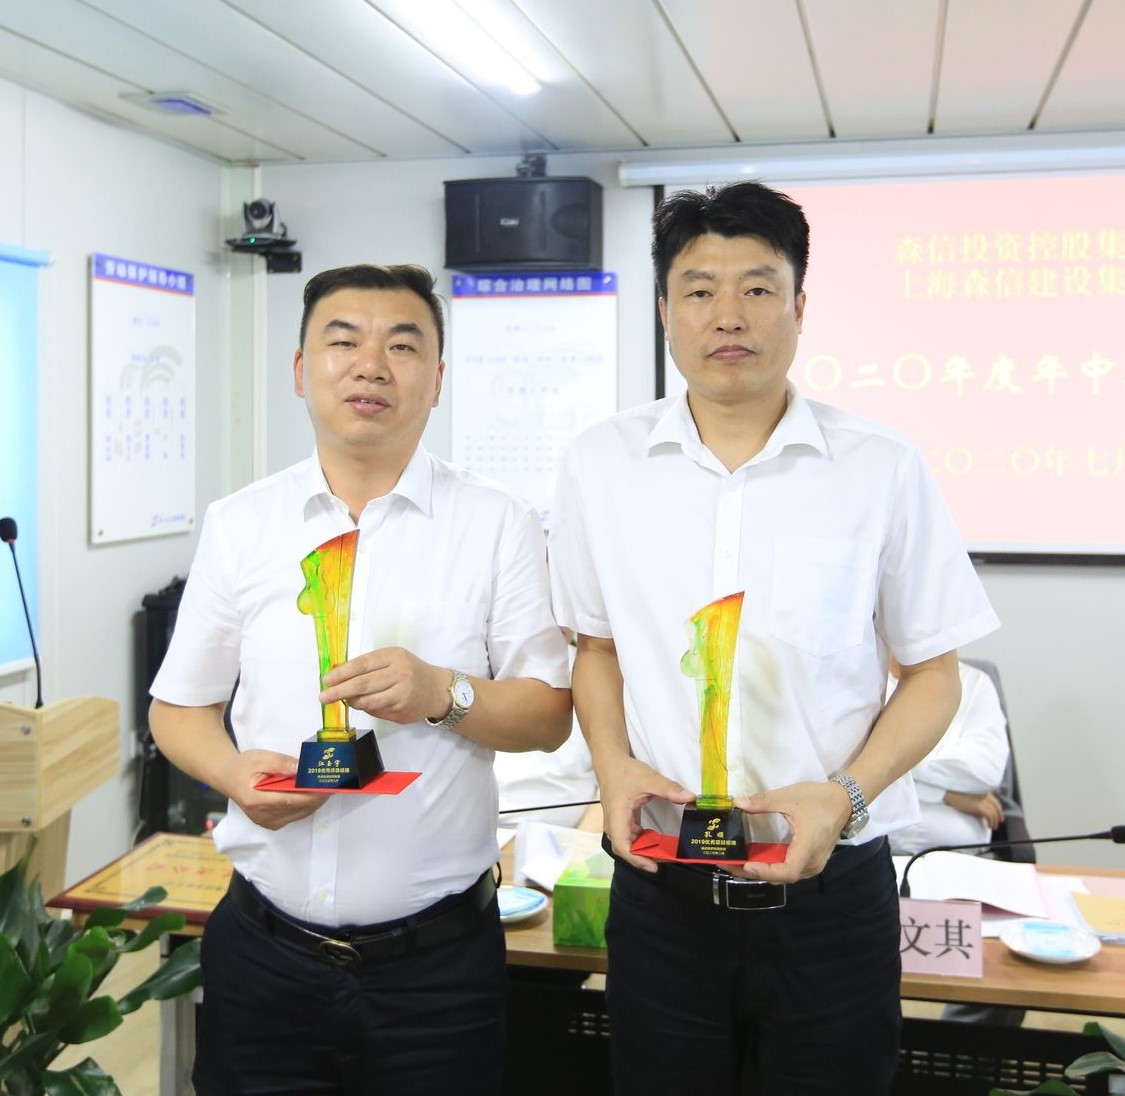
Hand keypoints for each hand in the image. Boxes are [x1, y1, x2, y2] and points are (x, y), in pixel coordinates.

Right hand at [225, 749, 325, 830]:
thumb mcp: (261, 758)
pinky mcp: (272, 823)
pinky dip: (307, 804)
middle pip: (298, 808)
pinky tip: (315, 793)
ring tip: (328, 786)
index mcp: (255, 799)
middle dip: (318, 796)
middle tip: (334, 783)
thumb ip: (282, 763)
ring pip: (300, 813)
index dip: (312, 794)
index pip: (290, 800)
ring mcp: (267, 822)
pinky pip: (296, 814)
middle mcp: (261, 815)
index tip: (328, 785)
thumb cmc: (244, 766)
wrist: (228, 778)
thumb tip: (302, 768)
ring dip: (315, 801)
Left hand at [320, 647, 449, 724]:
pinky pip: (375, 711)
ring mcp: (402, 695)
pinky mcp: (401, 712)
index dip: (341, 673)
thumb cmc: (410, 670)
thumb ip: (368, 665)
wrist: (437, 690)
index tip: (326, 680)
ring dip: (351, 702)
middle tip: (323, 697)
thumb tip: (337, 674)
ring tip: (346, 699)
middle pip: (362, 685)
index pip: (362, 665)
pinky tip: (366, 703)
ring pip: (366, 702)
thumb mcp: (393, 659)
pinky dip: (366, 708)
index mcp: (394, 657)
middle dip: (339, 691)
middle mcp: (399, 675)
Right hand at [596, 754, 693, 872]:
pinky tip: (654, 839)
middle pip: (624, 848)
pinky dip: (641, 840)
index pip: (622, 846)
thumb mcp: (649, 779)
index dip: (637, 859)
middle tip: (663, 860)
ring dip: (642, 849)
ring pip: (626, 843)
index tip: (653, 866)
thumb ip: (670, 789)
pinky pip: (629, 835)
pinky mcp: (620, 818)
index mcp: (617, 816)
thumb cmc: (625, 770)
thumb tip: (691, 798)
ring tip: (662, 852)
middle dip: (643, 857)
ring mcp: (616, 821)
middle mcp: (613, 823)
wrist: (609, 761)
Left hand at [734, 780, 851, 883]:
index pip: (787, 871)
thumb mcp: (788, 797)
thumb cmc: (818, 799)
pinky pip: (790, 869)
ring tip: (737, 863)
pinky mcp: (811, 861)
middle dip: (755, 873)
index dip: (766, 872)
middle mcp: (812, 862)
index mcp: (808, 848)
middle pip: (782, 877)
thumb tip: (738, 803)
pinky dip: (772, 867)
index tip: (747, 865)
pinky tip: (755, 859)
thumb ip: (763, 801)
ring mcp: (813, 864)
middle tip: (729, 864)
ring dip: (762, 871)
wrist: (844, 801)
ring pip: (785, 875)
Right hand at [944, 789, 1004, 829]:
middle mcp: (985, 794)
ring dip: (994, 821)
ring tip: (992, 826)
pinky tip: (988, 825)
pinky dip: (991, 822)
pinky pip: (990, 816)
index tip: (998, 815)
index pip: (995, 801)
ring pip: (994, 813)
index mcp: (982, 790)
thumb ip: (976, 798)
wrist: (947, 791)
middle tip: (998, 822)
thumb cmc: (954, 792)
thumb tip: (980, 810)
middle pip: (997, 807)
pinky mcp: (979, 806)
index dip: (998, 809)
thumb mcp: (968, 794)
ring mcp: (982, 800)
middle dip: (999, 815)